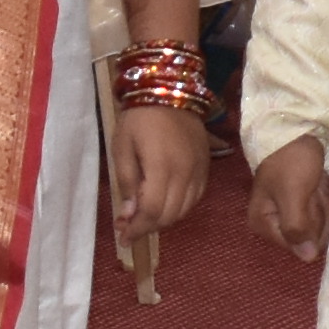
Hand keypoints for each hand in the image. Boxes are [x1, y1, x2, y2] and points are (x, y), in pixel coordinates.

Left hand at [107, 102, 207, 246]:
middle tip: (130, 227)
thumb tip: (129, 214)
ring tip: (146, 216)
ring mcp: (199, 170)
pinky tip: (166, 203)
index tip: (124, 238)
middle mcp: (185, 173)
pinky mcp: (206, 166)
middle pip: (170, 216)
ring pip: (185, 210)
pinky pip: (196, 197)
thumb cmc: (139, 118)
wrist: (170, 90)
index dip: (138, 229)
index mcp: (162, 168)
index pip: (153, 212)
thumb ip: (127, 182)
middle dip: (149, 227)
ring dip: (165, 220)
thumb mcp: (122, 147)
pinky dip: (181, 207)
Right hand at [249, 136, 328, 260]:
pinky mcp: (307, 203)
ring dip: (327, 202)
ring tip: (317, 181)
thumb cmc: (290, 160)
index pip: (298, 245)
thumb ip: (297, 227)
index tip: (307, 198)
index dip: (311, 225)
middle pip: (312, 237)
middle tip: (313, 187)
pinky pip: (327, 211)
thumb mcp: (293, 194)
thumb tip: (307, 259)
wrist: (297, 128)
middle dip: (320, 211)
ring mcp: (293, 213)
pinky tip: (323, 182)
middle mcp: (276, 223)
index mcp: (264, 224)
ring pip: (323, 224)